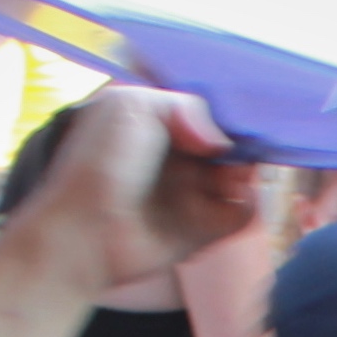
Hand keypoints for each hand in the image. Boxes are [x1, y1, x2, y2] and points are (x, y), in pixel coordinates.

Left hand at [13, 85, 253, 298]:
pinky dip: (250, 204)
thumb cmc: (102, 162)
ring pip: (241, 176)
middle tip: (238, 147)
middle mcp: (178, 158)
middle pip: (230, 144)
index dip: (225, 111)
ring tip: (232, 174)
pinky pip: (244, 213)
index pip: (206, 112)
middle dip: (242, 142)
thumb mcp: (131, 106)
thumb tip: (219, 142)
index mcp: (157, 125)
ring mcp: (193, 194)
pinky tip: (238, 196)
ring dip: (245, 173)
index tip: (236, 112)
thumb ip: (184, 105)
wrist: (87, 231)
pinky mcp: (205, 230)